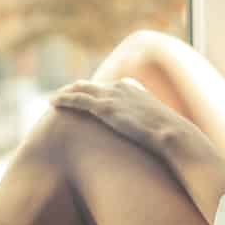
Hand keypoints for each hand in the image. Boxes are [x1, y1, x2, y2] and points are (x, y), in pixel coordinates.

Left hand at [50, 77, 191, 155]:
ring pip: (80, 90)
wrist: (173, 135)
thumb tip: (150, 138)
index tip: (87, 97)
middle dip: (76, 90)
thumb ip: (147, 127)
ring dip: (65, 93)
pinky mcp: (104, 107)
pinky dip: (63, 99)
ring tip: (53, 99)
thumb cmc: (169, 138)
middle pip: (92, 85)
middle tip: (63, 97)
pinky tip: (52, 102)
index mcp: (134, 89)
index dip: (96, 92)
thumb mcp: (158, 127)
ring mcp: (112, 96)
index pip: (109, 86)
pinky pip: (77, 99)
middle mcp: (121, 87)